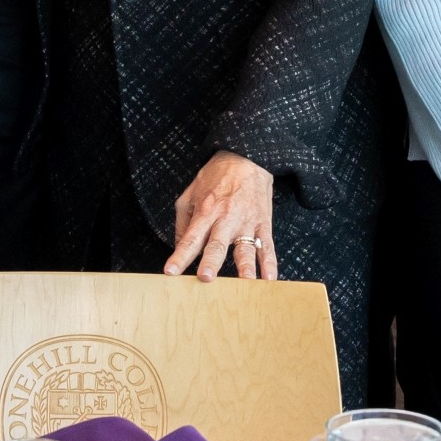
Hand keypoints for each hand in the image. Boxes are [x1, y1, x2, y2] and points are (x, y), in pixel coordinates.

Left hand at [165, 151, 276, 279]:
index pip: (190, 238)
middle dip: (211, 261)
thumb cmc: (217, 176)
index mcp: (206, 211)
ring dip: (245, 267)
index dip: (180, 255)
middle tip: (206, 278)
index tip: (170, 272)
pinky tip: (270, 279)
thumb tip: (179, 247)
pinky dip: (269, 263)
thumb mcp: (191, 193)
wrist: (247, 158)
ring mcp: (246, 222)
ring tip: (245, 282)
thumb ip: (183, 221)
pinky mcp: (263, 223)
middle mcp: (226, 218)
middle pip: (217, 244)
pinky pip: (267, 246)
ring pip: (245, 248)